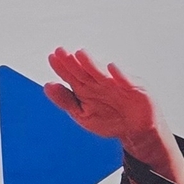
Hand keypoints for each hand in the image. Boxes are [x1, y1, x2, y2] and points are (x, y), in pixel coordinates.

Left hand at [45, 48, 183, 183]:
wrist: (135, 132)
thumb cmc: (109, 120)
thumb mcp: (83, 115)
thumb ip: (66, 101)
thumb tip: (47, 86)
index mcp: (86, 88)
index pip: (71, 75)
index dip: (61, 67)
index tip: (52, 57)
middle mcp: (100, 82)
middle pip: (84, 71)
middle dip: (73, 62)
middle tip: (61, 51)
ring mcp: (117, 84)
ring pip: (102, 73)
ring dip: (92, 64)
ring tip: (80, 55)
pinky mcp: (135, 88)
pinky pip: (127, 81)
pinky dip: (120, 75)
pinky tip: (111, 68)